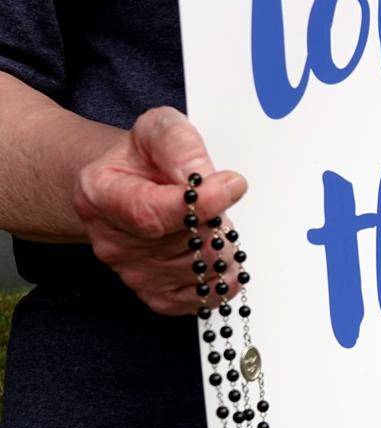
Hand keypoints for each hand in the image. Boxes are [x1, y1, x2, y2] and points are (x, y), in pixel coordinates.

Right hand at [73, 106, 247, 315]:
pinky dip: (224, 277)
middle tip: (216, 198)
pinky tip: (221, 253)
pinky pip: (203, 296)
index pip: (153, 213)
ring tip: (213, 222)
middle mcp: (112, 242)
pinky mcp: (156, 295)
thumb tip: (205, 178)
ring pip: (202, 269)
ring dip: (223, 246)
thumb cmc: (142, 159)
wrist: (129, 186)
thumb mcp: (157, 130)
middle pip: (186, 242)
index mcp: (101, 195)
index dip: (201, 203)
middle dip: (216, 219)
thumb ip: (180, 145)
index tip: (233, 184)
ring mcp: (133, 273)